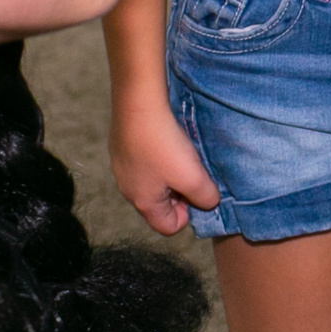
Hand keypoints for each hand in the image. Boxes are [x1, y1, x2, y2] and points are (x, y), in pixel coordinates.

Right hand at [111, 95, 219, 233]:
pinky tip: (167, 139)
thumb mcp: (193, 177)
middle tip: (191, 170)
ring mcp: (122, 167)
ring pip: (154, 182)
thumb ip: (205, 197)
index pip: (168, 226)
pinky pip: (146, 162)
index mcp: (143, 202)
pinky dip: (159, 156)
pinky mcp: (121, 148)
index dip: (188, 214)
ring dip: (172, 172)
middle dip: (181, 192)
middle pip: (160, 204)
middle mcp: (128, 189)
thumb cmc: (163, 145)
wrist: (137, 105)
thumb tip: (208, 202)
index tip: (196, 191)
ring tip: (182, 153)